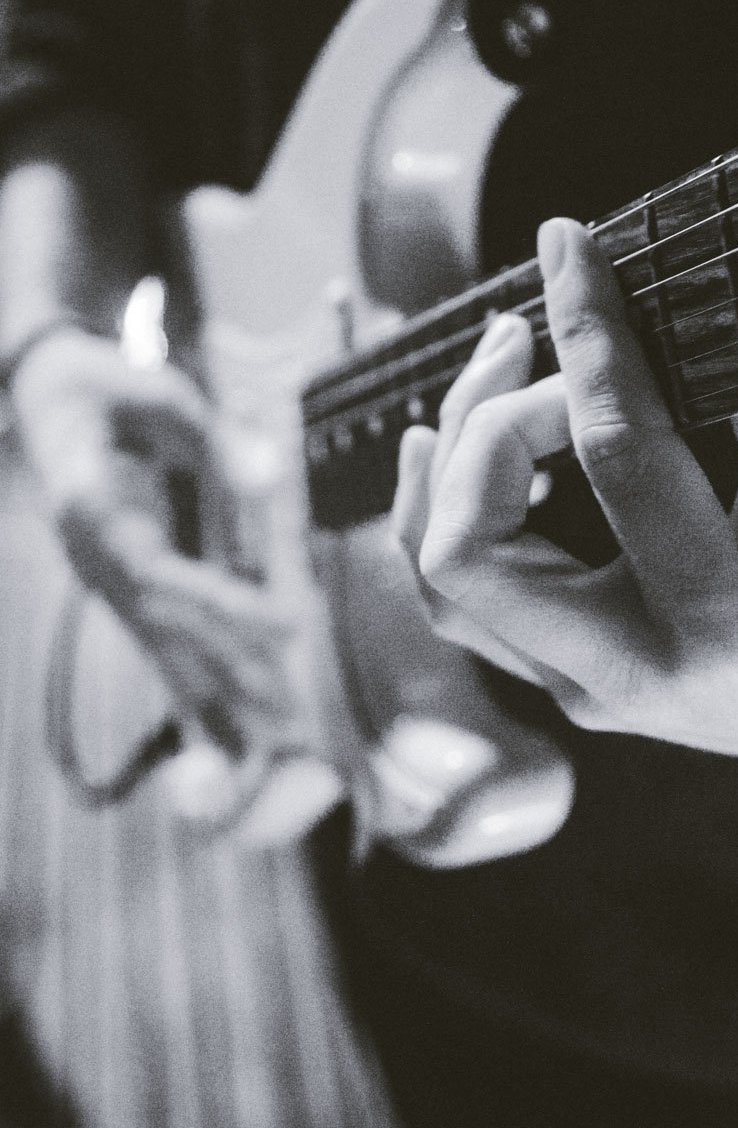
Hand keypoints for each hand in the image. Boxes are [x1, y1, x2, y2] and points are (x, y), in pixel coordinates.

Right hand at [10, 325, 292, 749]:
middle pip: (169, 632)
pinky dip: (201, 687)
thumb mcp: (158, 395)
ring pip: (167, 651)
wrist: (46, 394)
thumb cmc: (103, 385)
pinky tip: (233, 733)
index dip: (227, 607)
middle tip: (300, 719)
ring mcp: (104, 583)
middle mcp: (95, 563)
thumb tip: (270, 476)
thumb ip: (215, 441)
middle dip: (237, 675)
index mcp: (93, 517)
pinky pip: (163, 647)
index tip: (287, 628)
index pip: (166, 579)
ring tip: (284, 742)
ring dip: (224, 698)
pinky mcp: (120, 591)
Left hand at [393, 219, 737, 784]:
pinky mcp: (567, 684)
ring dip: (449, 463)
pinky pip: (461, 602)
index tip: (570, 248)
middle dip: (484, 421)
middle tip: (528, 336)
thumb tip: (713, 282)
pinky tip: (452, 440)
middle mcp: (634, 671)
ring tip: (499, 361)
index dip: (587, 336)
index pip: (615, 454)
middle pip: (473, 547)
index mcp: (723, 615)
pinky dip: (441, 512)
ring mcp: (588, 691)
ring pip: (445, 584)